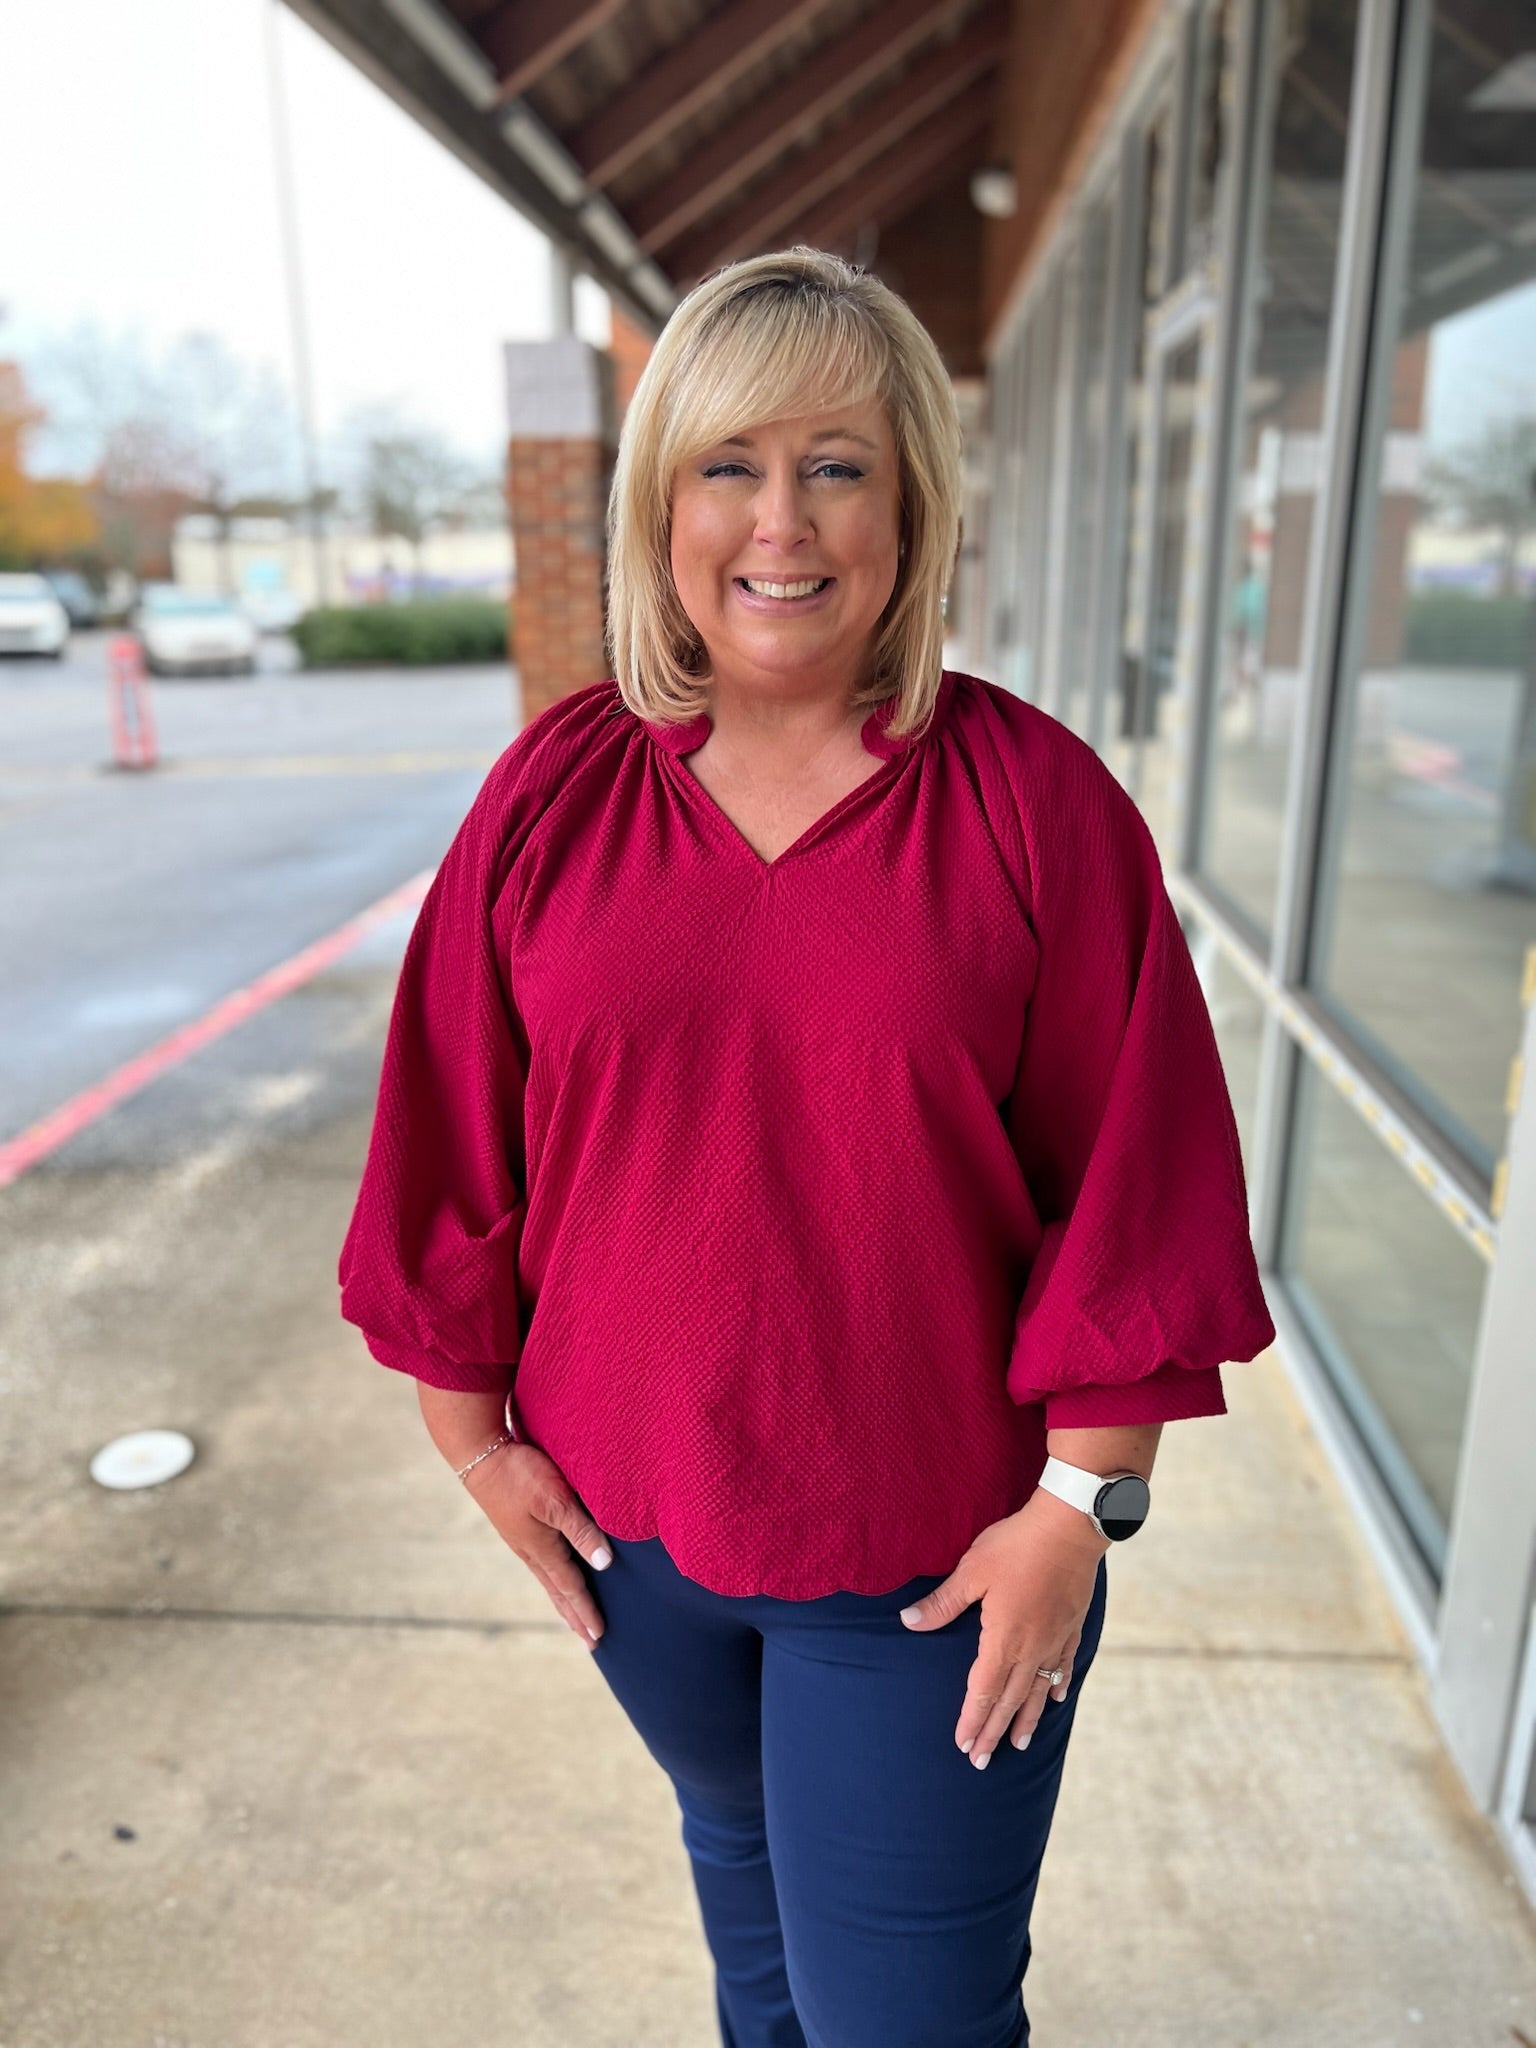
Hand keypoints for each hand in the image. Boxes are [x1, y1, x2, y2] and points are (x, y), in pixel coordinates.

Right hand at [461, 1440, 612, 1648]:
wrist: (480, 1453)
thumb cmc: (520, 1473)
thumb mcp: (556, 1500)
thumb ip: (581, 1530)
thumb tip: (604, 1563)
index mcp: (541, 1548)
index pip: (570, 1586)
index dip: (586, 1610)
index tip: (600, 1635)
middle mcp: (530, 1550)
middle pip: (557, 1590)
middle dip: (574, 1615)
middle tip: (591, 1640)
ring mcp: (521, 1539)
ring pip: (548, 1578)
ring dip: (563, 1599)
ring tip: (573, 1616)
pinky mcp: (517, 1526)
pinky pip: (540, 1561)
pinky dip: (553, 1577)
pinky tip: (555, 1573)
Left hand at [898, 1489, 1107, 1768]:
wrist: (1070, 1528)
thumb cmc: (1017, 1547)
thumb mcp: (972, 1571)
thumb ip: (942, 1603)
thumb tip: (908, 1622)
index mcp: (1003, 1639)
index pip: (982, 1691)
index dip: (971, 1719)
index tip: (962, 1744)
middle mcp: (1031, 1649)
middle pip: (1009, 1700)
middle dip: (993, 1732)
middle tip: (981, 1761)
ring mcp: (1055, 1641)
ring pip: (1038, 1692)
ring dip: (1026, 1720)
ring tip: (1019, 1745)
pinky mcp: (1071, 1628)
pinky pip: (1064, 1666)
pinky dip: (1057, 1687)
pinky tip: (1057, 1699)